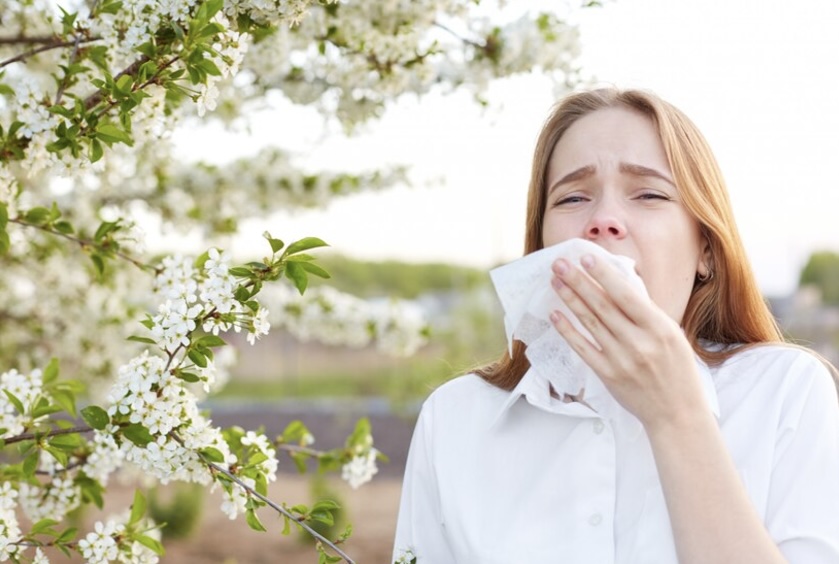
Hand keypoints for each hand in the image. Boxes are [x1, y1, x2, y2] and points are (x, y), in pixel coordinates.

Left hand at [549, 253, 707, 429]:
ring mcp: (622, 360)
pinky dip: (568, 330)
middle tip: (560, 263)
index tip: (586, 257)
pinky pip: (583, 348)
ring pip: (590, 323)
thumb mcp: (672, 335)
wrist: (677, 413)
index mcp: (660, 328)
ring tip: (555, 281)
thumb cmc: (677, 370)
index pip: (627, 295)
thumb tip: (617, 285)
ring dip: (570, 300)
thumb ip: (646, 313)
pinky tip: (556, 315)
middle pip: (603, 306)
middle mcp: (640, 343)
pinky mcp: (608, 375)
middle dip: (579, 281)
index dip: (604, 275)